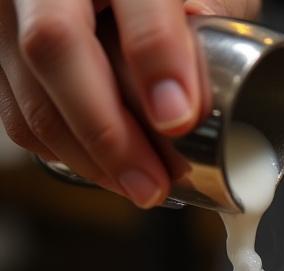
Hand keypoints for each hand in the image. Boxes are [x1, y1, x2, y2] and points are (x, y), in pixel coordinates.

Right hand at [0, 0, 259, 206]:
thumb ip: (209, 26)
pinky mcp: (2, 51)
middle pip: (55, 45)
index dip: (157, 55)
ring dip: (88, 157)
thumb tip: (191, 106)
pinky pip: (20, 114)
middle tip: (152, 184)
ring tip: (141, 186)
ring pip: (30, 91)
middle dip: (109, 133)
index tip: (181, 117)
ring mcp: (12, 12)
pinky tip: (108, 169)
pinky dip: (66, 152)